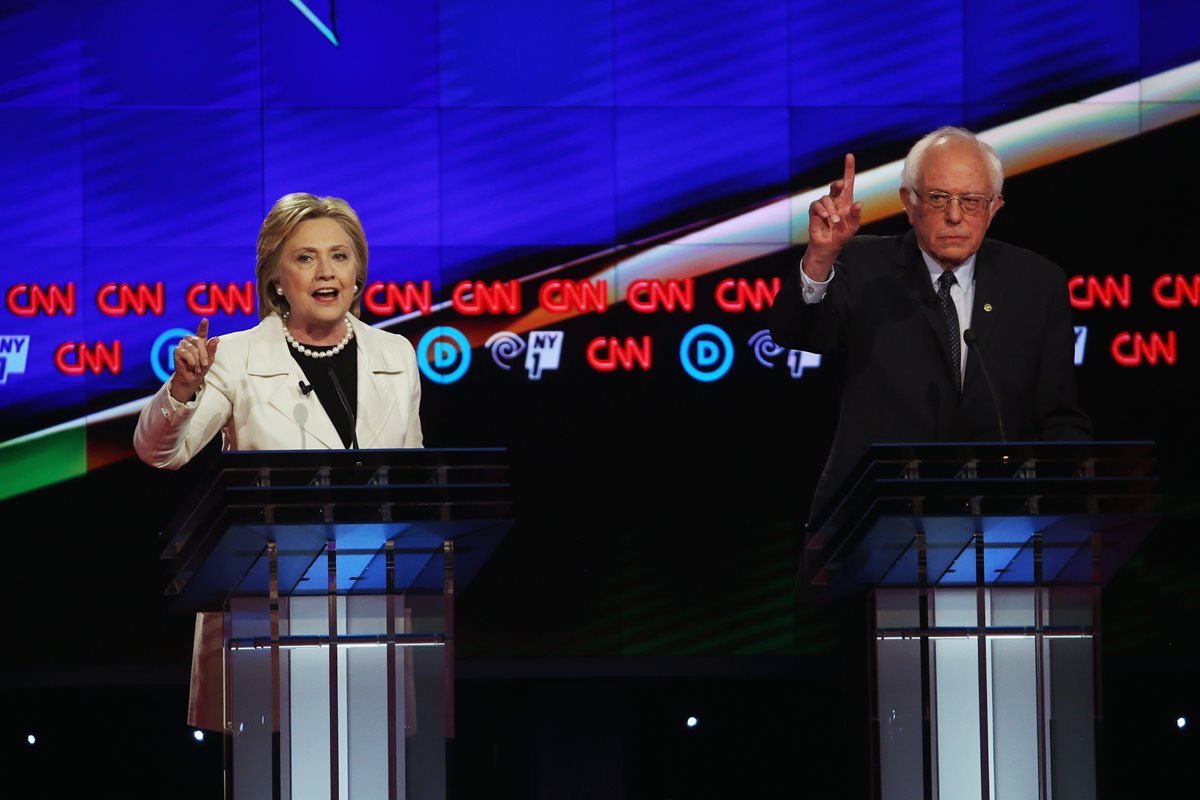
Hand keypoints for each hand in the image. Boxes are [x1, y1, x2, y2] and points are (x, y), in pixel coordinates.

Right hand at [169, 318, 219, 402]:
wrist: (192, 378)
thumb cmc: (201, 368)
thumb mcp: (209, 360)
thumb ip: (212, 349)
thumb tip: (216, 338)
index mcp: (200, 342)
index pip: (201, 332)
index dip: (203, 326)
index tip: (205, 320)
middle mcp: (190, 341)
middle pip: (198, 341)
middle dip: (203, 354)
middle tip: (205, 364)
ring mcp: (182, 345)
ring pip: (192, 348)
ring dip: (197, 359)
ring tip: (197, 367)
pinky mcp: (176, 351)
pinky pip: (186, 353)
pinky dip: (191, 361)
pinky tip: (191, 366)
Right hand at [805, 153, 862, 279]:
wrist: (829, 245)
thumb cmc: (842, 234)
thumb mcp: (854, 225)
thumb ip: (857, 215)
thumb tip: (859, 203)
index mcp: (846, 200)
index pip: (848, 181)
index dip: (848, 168)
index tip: (849, 156)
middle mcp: (835, 200)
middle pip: (835, 186)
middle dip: (837, 185)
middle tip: (840, 185)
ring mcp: (824, 205)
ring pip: (826, 199)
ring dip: (831, 210)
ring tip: (835, 221)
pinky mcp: (814, 211)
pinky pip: (816, 206)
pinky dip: (822, 211)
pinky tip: (825, 217)